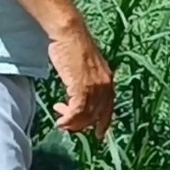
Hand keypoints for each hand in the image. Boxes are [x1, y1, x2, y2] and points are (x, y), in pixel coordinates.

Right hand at [48, 20, 114, 137]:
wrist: (69, 34)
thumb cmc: (73, 47)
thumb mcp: (86, 68)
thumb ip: (88, 81)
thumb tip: (81, 96)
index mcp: (108, 81)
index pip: (109, 109)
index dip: (103, 124)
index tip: (98, 135)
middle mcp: (105, 86)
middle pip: (96, 116)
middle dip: (81, 124)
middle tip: (67, 124)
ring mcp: (94, 87)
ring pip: (86, 116)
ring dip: (72, 122)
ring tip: (61, 121)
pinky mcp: (82, 86)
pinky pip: (77, 111)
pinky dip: (68, 118)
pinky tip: (60, 118)